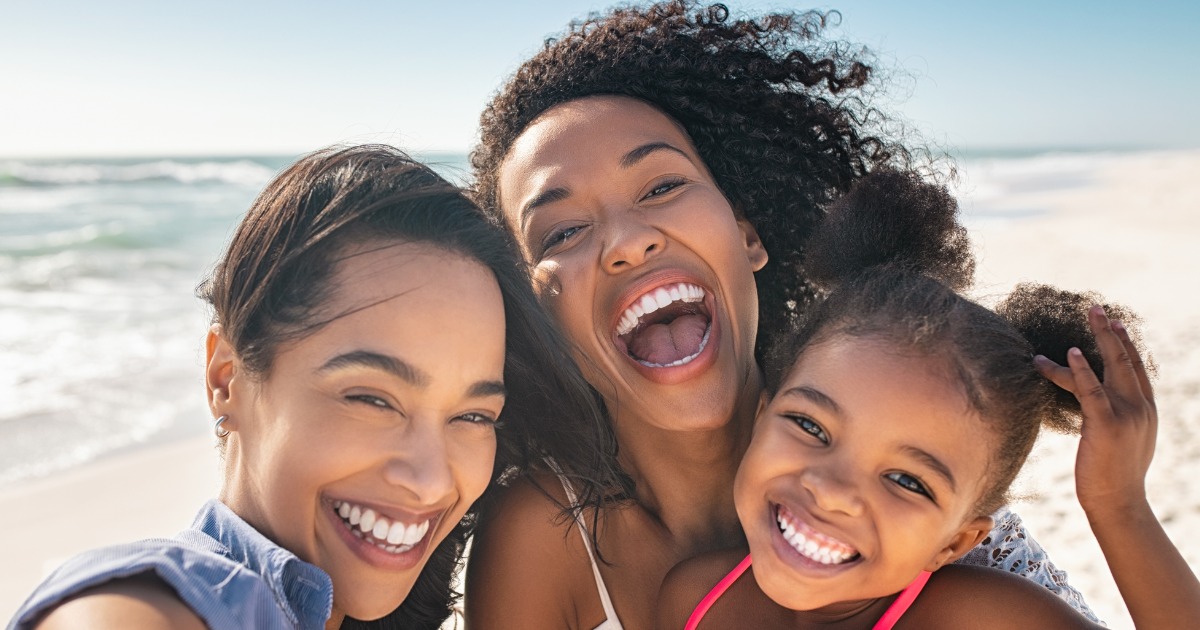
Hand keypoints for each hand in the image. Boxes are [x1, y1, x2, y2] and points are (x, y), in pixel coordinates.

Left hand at [1033, 305, 1156, 518]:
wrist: (1119, 503)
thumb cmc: (1114, 476)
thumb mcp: (1123, 441)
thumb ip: (1117, 419)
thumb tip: (1101, 409)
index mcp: (1146, 410)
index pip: (1136, 369)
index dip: (1126, 344)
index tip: (1115, 323)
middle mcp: (1141, 408)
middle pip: (1126, 359)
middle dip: (1112, 331)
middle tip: (1097, 308)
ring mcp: (1126, 415)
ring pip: (1112, 366)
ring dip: (1099, 337)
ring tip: (1088, 315)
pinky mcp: (1106, 424)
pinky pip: (1091, 390)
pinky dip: (1080, 369)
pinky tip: (1070, 352)